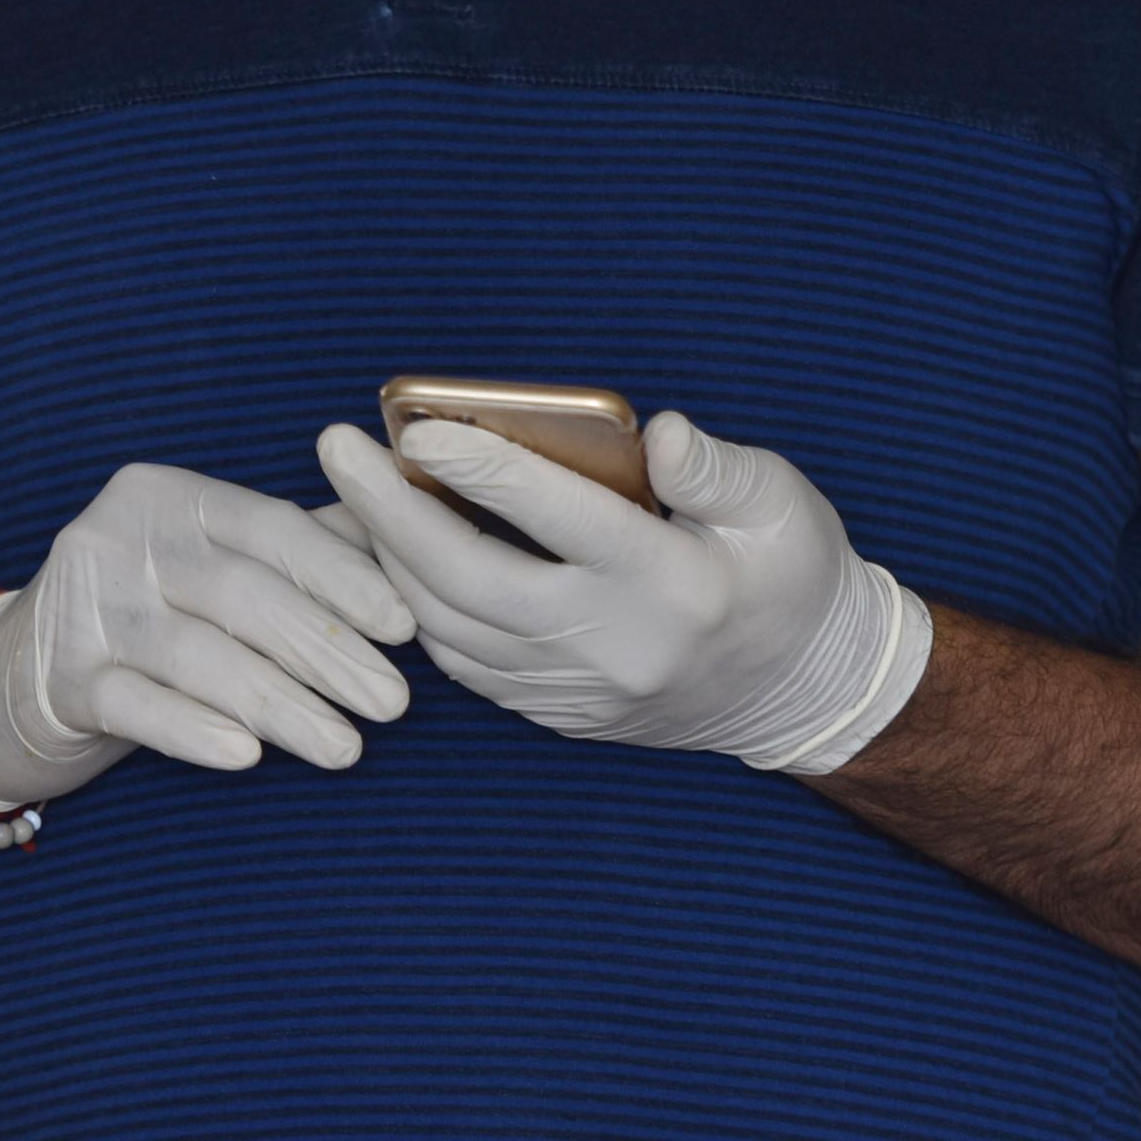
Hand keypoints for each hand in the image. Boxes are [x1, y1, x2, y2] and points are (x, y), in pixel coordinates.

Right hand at [0, 462, 416, 813]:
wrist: (19, 675)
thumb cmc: (151, 614)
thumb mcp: (215, 564)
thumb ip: (303, 548)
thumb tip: (411, 530)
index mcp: (169, 496)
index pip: (270, 528)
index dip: (342, 577)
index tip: (405, 626)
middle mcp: (119, 537)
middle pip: (242, 594)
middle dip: (328, 651)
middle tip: (393, 702)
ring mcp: (83, 606)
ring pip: (199, 655)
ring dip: (282, 704)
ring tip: (346, 748)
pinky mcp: (60, 677)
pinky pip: (137, 705)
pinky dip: (195, 729)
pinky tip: (248, 756)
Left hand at [318, 411, 930, 775]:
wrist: (805, 692)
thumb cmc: (792, 574)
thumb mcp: (781, 505)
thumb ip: (715, 468)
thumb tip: (655, 430)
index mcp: (673, 584)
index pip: (560, 519)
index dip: (483, 468)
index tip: (415, 426)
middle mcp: (618, 647)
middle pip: (472, 580)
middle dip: (389, 511)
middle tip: (335, 444)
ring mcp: (583, 692)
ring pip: (453, 630)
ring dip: (388, 560)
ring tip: (349, 489)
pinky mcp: (562, 714)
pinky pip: (466, 666)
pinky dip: (418, 608)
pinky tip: (393, 555)